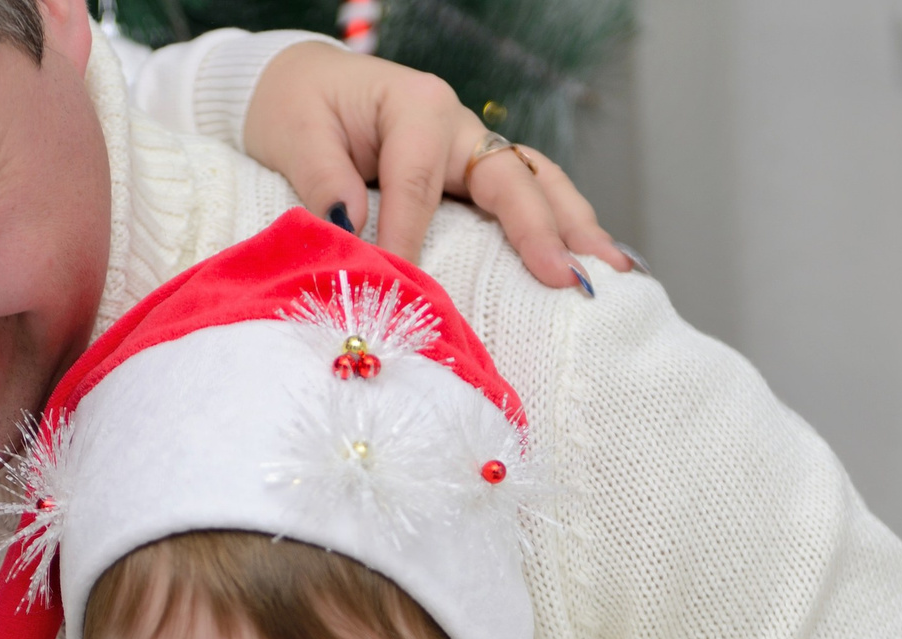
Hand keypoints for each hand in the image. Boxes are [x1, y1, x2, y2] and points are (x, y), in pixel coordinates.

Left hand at [243, 40, 632, 287]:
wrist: (302, 87)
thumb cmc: (297, 107)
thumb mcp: (294, 133)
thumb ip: (322, 177)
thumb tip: (351, 226)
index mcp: (415, 106)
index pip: (421, 182)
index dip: (412, 238)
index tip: (408, 289)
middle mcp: (456, 122)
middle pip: (509, 178)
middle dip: (540, 231)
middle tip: (567, 280)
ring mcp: (472, 146)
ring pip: (534, 182)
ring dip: (573, 227)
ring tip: (607, 272)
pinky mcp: (473, 170)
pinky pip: (524, 194)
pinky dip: (558, 224)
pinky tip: (589, 259)